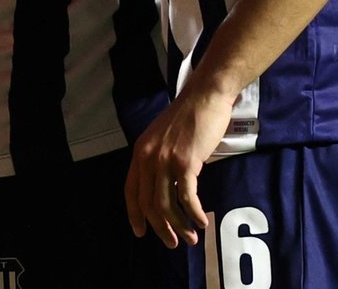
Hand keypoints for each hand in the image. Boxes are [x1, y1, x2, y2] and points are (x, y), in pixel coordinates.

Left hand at [124, 82, 233, 247]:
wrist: (206, 95)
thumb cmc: (189, 115)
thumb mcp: (163, 136)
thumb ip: (158, 158)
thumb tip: (162, 186)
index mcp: (140, 151)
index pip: (131, 190)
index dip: (135, 215)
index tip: (141, 232)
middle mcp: (148, 157)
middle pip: (149, 204)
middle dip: (161, 228)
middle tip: (173, 242)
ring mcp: (166, 160)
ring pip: (167, 205)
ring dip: (180, 226)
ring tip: (191, 237)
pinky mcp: (186, 162)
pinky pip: (188, 198)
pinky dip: (195, 214)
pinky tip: (202, 221)